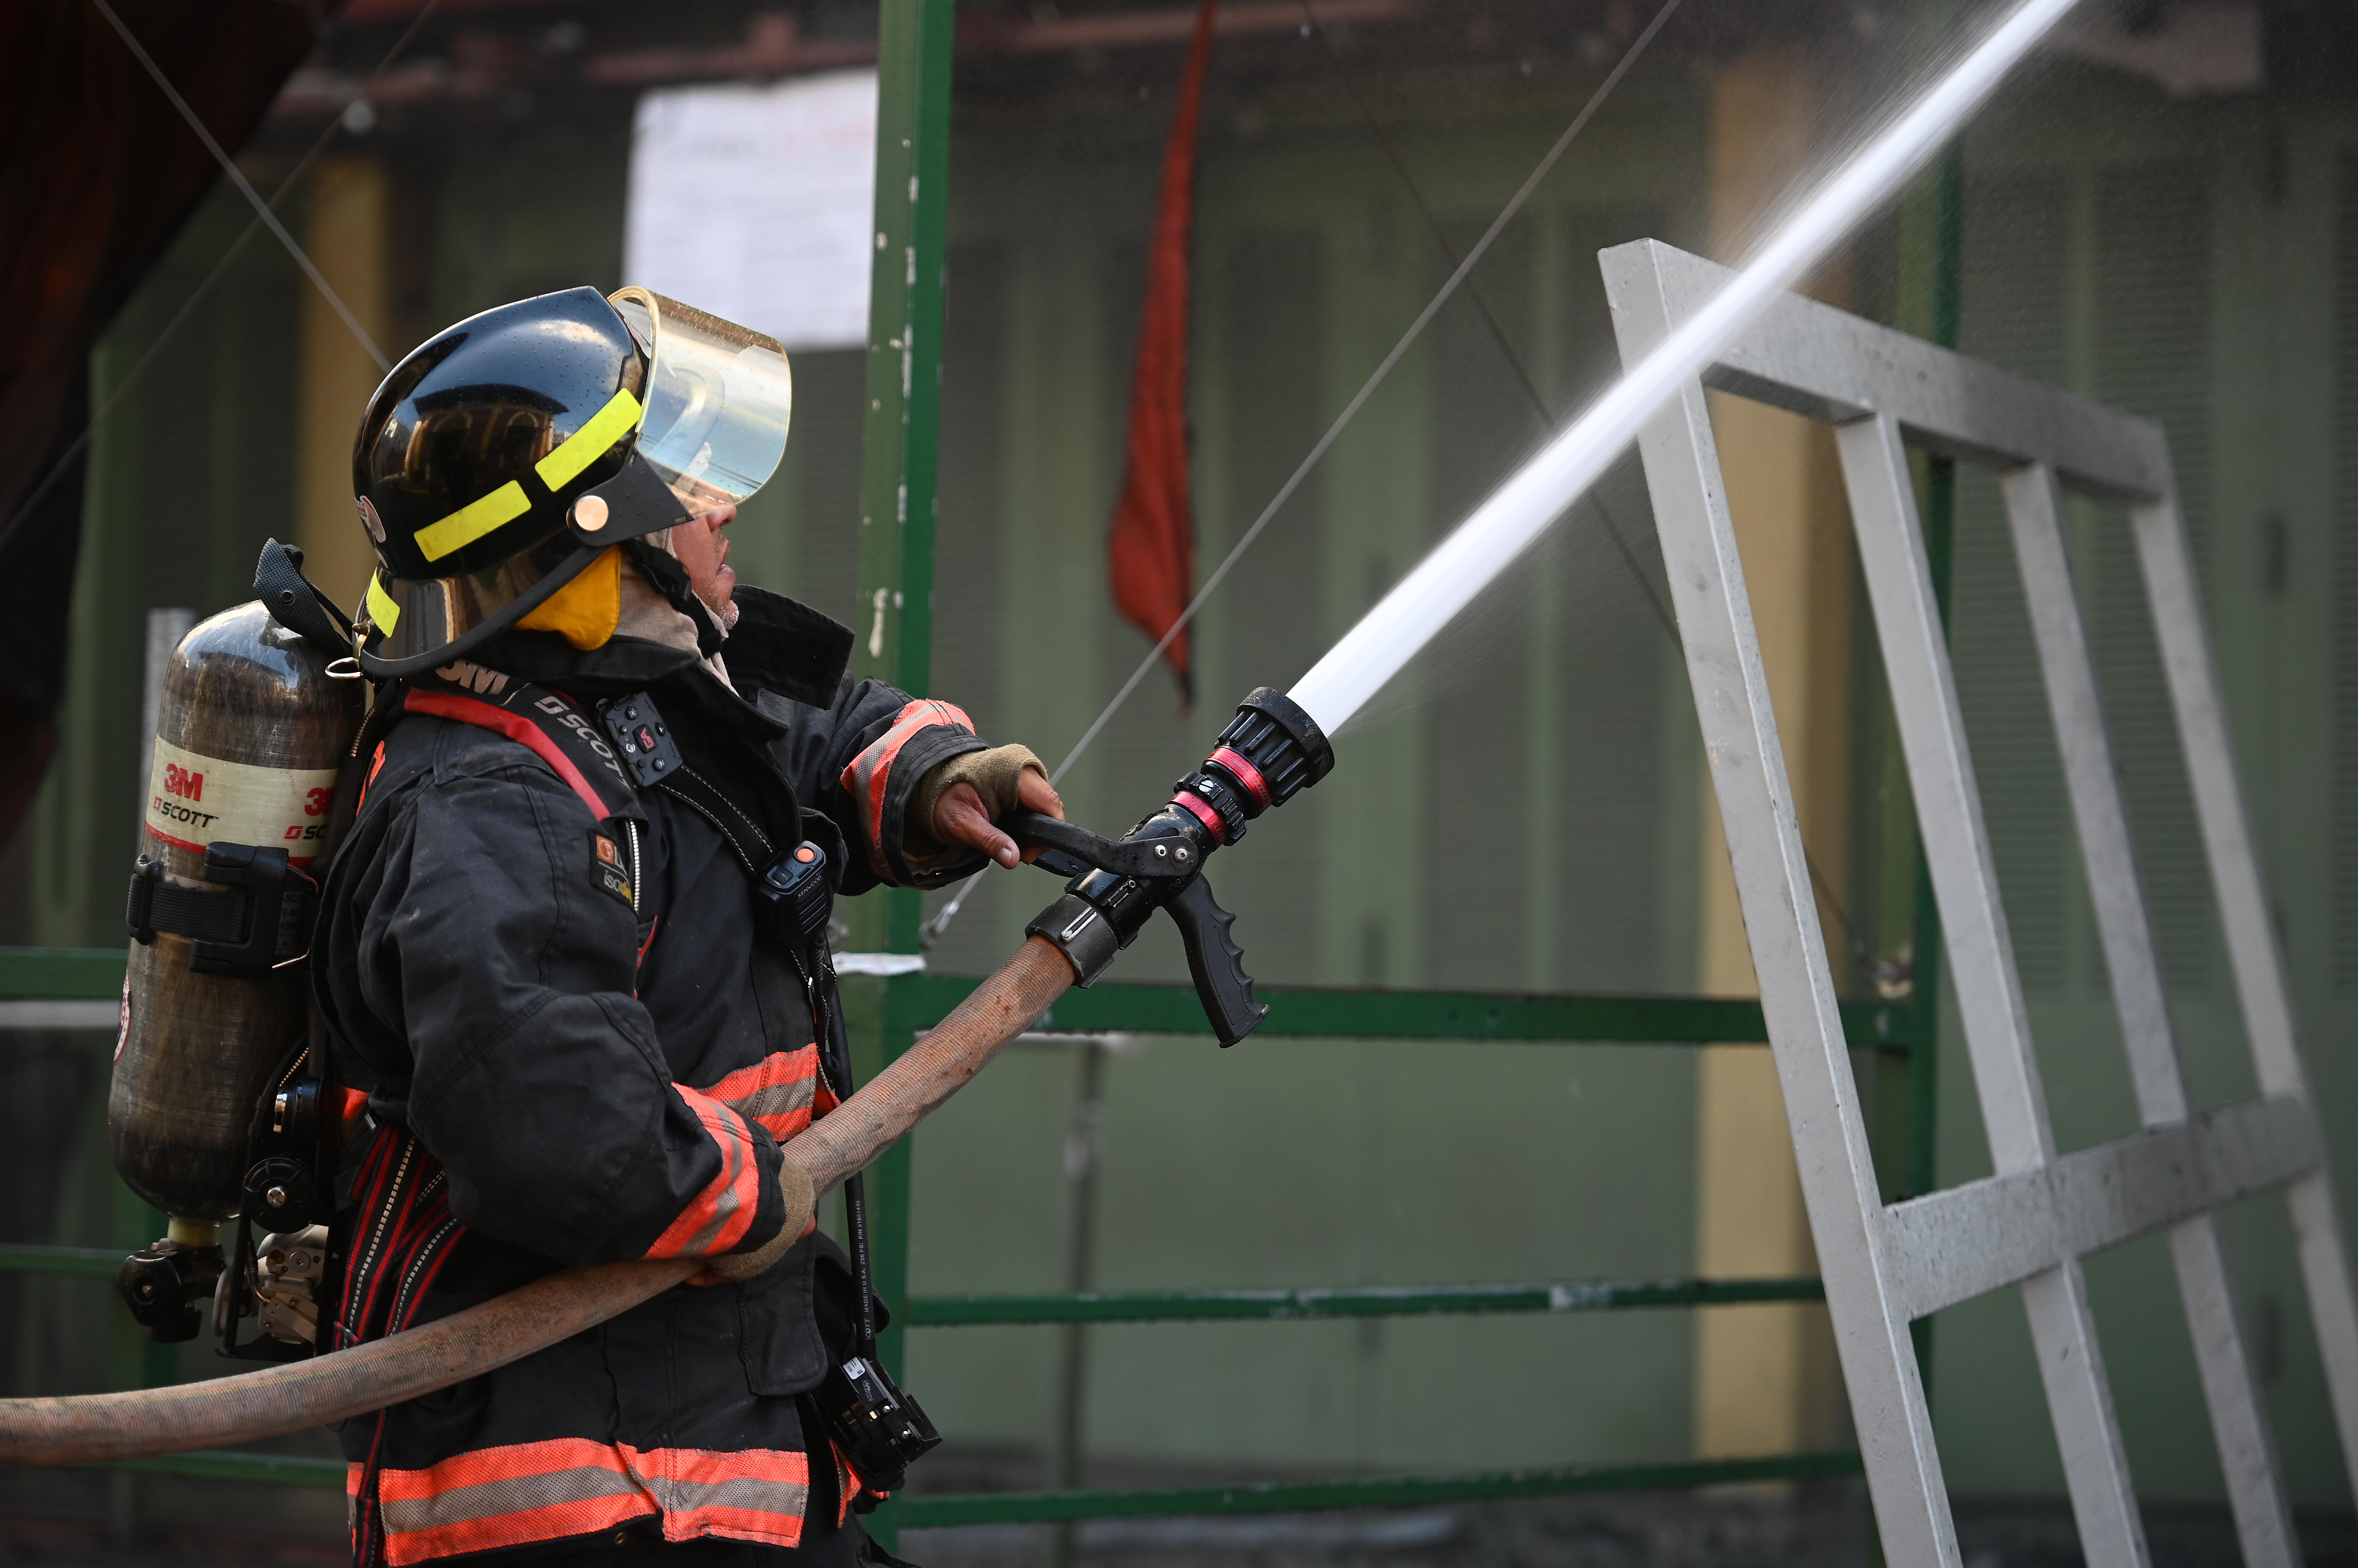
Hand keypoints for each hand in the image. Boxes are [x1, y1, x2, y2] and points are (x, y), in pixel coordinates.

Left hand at [931, 767, 1064, 867]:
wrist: (932, 781)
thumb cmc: (943, 796)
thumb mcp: (962, 823)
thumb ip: (989, 841)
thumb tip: (1012, 857)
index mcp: (1014, 773)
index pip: (1050, 803)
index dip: (1047, 833)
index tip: (1030, 853)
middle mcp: (1024, 769)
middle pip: (1050, 807)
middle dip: (1038, 834)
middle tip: (1017, 852)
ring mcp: (1025, 775)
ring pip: (1044, 808)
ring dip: (1032, 828)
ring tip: (1009, 841)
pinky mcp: (1022, 783)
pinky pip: (1035, 804)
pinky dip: (1027, 820)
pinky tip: (1011, 829)